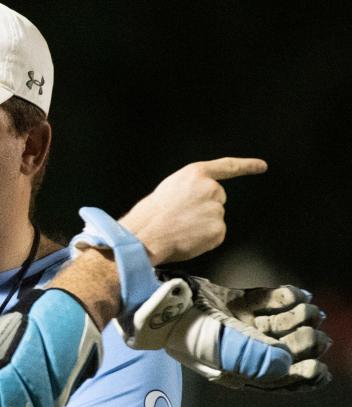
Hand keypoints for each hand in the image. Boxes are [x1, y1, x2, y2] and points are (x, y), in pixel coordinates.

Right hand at [119, 157, 266, 264]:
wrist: (145, 236)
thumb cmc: (149, 215)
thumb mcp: (169, 189)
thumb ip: (189, 190)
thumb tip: (196, 203)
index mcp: (195, 174)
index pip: (227, 167)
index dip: (247, 166)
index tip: (262, 166)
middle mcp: (211, 189)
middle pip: (217, 199)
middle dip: (204, 208)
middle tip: (181, 218)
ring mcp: (216, 210)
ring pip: (215, 219)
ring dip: (202, 226)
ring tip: (180, 229)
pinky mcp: (218, 230)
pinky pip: (215, 236)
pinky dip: (204, 240)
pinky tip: (187, 239)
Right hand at [127, 275, 331, 391]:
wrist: (152, 298)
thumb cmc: (182, 327)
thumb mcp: (218, 346)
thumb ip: (254, 356)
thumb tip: (288, 365)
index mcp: (232, 369)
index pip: (272, 379)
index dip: (299, 378)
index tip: (319, 369)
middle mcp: (234, 349)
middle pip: (279, 350)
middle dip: (301, 344)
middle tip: (316, 334)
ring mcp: (232, 324)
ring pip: (274, 325)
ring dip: (295, 318)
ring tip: (309, 309)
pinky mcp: (228, 301)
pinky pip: (261, 302)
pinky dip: (281, 298)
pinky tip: (298, 294)